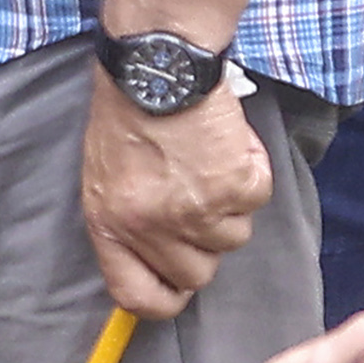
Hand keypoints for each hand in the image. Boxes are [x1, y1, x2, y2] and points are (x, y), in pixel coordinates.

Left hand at [78, 56, 271, 319]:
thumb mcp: (107, 176)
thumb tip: (157, 264)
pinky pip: (256, 198)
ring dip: (228, 203)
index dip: (164, 298)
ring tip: (206, 159)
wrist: (157, 64)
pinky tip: (226, 142)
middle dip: (204, 241)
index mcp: (110, 225)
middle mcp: (151, 227)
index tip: (178, 287)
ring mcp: (196, 211)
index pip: (137, 296)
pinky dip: (251, 171)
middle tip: (198, 199)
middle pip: (198, 273)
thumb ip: (128, 223)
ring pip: (234, 237)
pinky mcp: (234, 187)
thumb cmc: (127, 112)